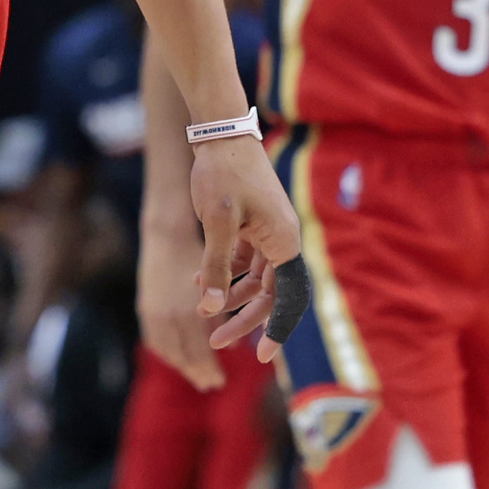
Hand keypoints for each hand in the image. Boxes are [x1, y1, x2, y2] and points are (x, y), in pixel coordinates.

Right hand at [138, 203, 219, 388]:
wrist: (168, 231)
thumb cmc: (203, 254)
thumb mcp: (218, 285)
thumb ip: (223, 314)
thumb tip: (236, 345)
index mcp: (188, 312)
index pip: (196, 353)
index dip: (207, 369)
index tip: (218, 382)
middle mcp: (169, 316)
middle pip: (182, 356)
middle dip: (197, 371)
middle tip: (210, 384)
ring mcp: (154, 313)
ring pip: (168, 350)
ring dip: (184, 363)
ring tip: (197, 374)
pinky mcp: (146, 308)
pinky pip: (156, 340)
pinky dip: (169, 351)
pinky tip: (179, 355)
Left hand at [187, 133, 301, 369]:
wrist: (221, 132)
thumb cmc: (222, 172)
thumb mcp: (217, 222)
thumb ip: (215, 266)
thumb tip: (211, 310)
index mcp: (284, 242)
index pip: (290, 297)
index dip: (278, 329)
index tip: (263, 357)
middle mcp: (283, 241)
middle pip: (271, 294)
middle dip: (245, 320)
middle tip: (218, 343)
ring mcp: (270, 233)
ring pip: (257, 280)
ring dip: (232, 298)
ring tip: (203, 314)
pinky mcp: (255, 226)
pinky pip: (246, 261)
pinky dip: (225, 273)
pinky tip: (198, 279)